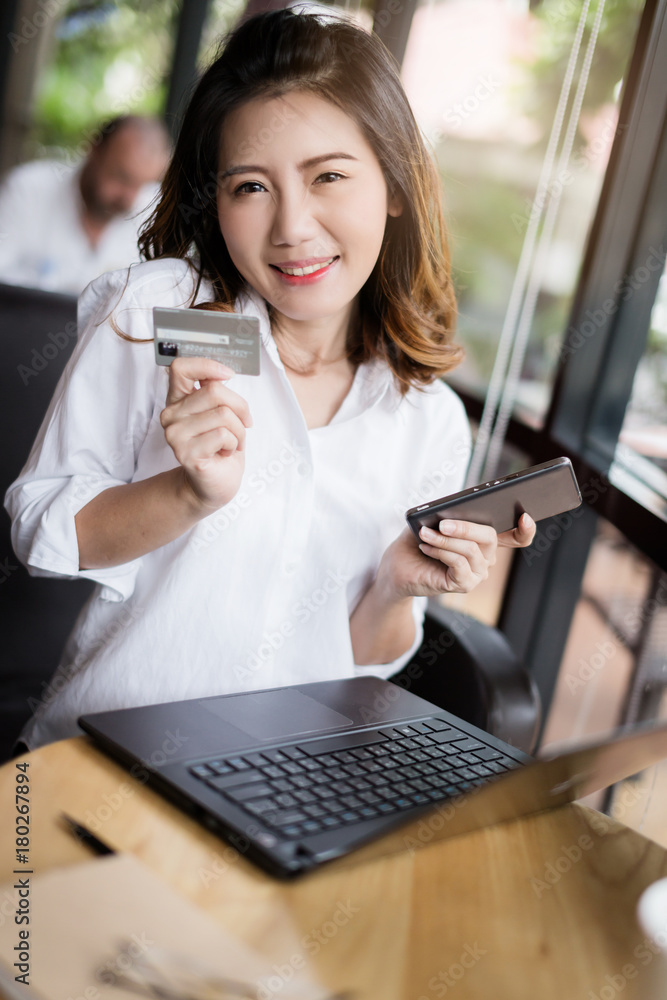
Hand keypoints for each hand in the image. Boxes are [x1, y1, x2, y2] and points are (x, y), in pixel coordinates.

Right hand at [160, 357, 252, 511]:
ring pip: (223, 414)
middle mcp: (170, 415)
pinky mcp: (185, 453)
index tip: (227, 375)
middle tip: (241, 425)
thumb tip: (222, 374)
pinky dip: (234, 444)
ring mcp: (175, 435)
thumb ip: (216, 392)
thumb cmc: (221, 446)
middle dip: (240, 408)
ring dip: (239, 431)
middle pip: (215, 391)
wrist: (216, 483)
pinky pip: (224, 435)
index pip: (180, 367)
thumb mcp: (221, 412)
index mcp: (177, 400)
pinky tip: (224, 453)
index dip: (207, 365)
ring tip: (231, 442)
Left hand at [375, 513, 535, 600]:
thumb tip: (453, 510)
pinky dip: (441, 552)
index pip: (516, 536)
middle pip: (490, 537)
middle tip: (443, 523)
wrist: (397, 568)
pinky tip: (426, 547)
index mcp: (482, 539)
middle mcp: (485, 556)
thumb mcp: (431, 521)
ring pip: (471, 550)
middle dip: (466, 527)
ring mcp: (477, 572)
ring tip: (425, 534)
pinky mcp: (465, 584)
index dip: (526, 529)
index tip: (525, 516)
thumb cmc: (416, 542)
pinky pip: (459, 564)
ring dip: (445, 540)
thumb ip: (446, 514)